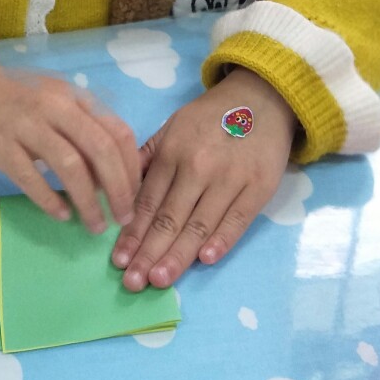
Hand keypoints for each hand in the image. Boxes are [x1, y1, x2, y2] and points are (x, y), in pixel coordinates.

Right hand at [0, 59, 139, 233]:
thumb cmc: (24, 102)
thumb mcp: (61, 104)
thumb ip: (87, 132)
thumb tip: (113, 177)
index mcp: (76, 98)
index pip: (117, 132)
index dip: (131, 167)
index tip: (136, 194)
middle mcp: (56, 108)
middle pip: (100, 149)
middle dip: (119, 189)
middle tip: (124, 218)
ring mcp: (28, 126)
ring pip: (70, 166)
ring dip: (88, 201)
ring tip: (96, 225)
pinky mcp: (2, 147)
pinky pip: (32, 179)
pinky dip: (51, 201)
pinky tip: (63, 216)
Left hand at [112, 67, 296, 290]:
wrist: (261, 96)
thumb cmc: (211, 117)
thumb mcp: (172, 126)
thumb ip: (148, 157)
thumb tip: (118, 187)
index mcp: (173, 152)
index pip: (147, 201)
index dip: (132, 233)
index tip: (118, 260)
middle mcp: (198, 167)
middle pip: (169, 218)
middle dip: (148, 253)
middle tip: (132, 282)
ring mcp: (230, 178)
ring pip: (199, 224)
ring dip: (178, 255)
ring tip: (159, 280)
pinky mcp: (259, 186)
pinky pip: (238, 219)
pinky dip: (222, 240)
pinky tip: (204, 260)